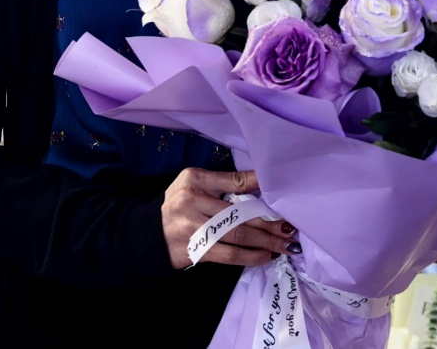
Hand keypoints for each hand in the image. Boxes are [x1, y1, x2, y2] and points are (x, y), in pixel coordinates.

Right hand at [161, 168, 298, 269]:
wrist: (146, 234)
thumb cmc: (178, 205)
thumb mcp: (193, 184)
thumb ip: (221, 184)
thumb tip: (260, 188)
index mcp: (196, 179)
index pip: (234, 180)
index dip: (260, 184)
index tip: (282, 191)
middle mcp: (193, 200)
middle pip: (240, 212)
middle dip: (269, 221)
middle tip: (290, 228)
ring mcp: (193, 227)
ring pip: (237, 235)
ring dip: (265, 242)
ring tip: (284, 245)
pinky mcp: (194, 249)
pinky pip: (228, 254)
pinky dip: (250, 257)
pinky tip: (265, 256)